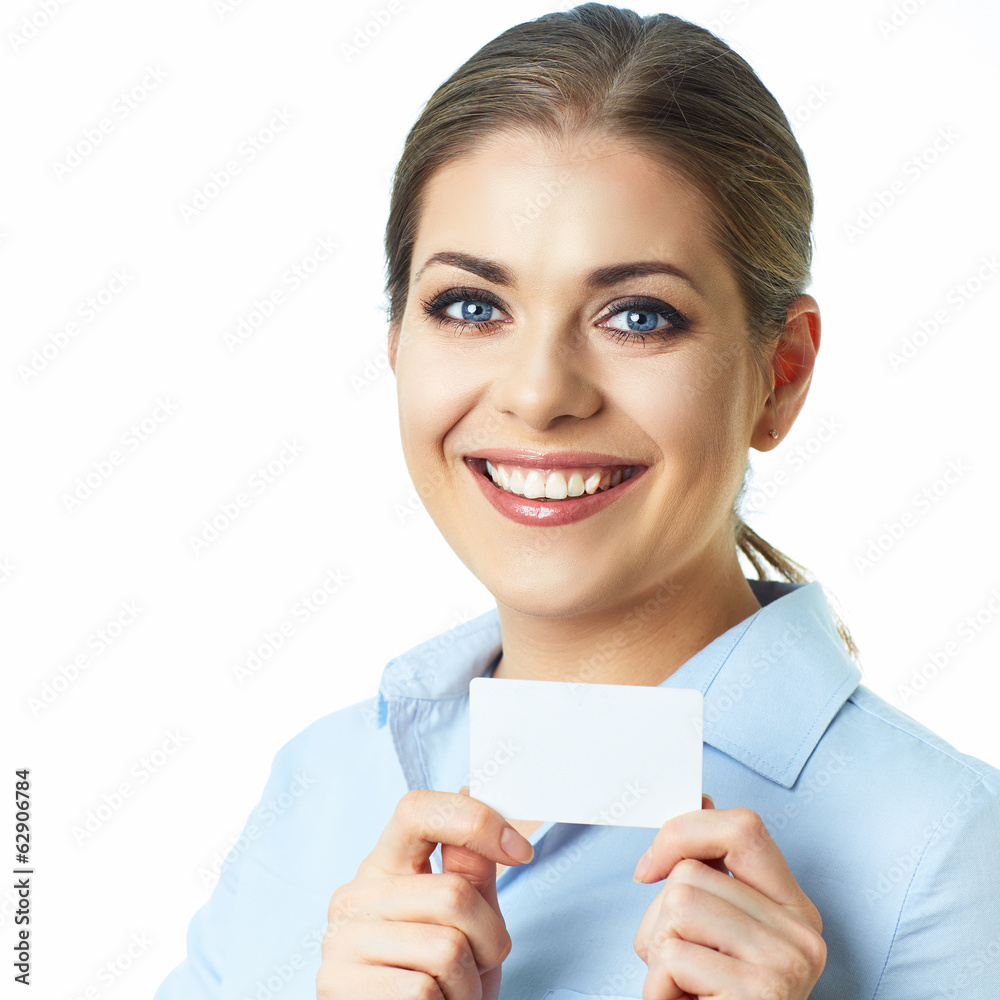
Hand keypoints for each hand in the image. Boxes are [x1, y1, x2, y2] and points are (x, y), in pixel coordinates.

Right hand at [315, 786, 532, 998]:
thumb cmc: (444, 977)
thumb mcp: (469, 918)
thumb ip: (470, 865)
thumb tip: (468, 792)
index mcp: (385, 865)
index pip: (416, 811)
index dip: (474, 820)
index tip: (520, 851)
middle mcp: (355, 895)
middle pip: (453, 893)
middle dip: (489, 939)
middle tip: (480, 964)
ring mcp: (340, 941)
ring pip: (445, 949)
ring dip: (468, 983)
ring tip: (453, 993)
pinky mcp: (337, 988)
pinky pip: (423, 992)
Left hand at [631, 795, 825, 998]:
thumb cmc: (711, 997)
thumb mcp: (716, 929)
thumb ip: (712, 869)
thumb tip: (699, 795)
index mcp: (795, 908)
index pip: (743, 828)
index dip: (684, 832)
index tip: (648, 869)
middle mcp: (803, 934)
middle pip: (691, 876)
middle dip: (659, 920)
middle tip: (678, 967)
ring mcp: (785, 967)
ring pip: (677, 909)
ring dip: (656, 954)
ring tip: (682, 988)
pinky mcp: (759, 996)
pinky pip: (673, 958)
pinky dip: (658, 989)